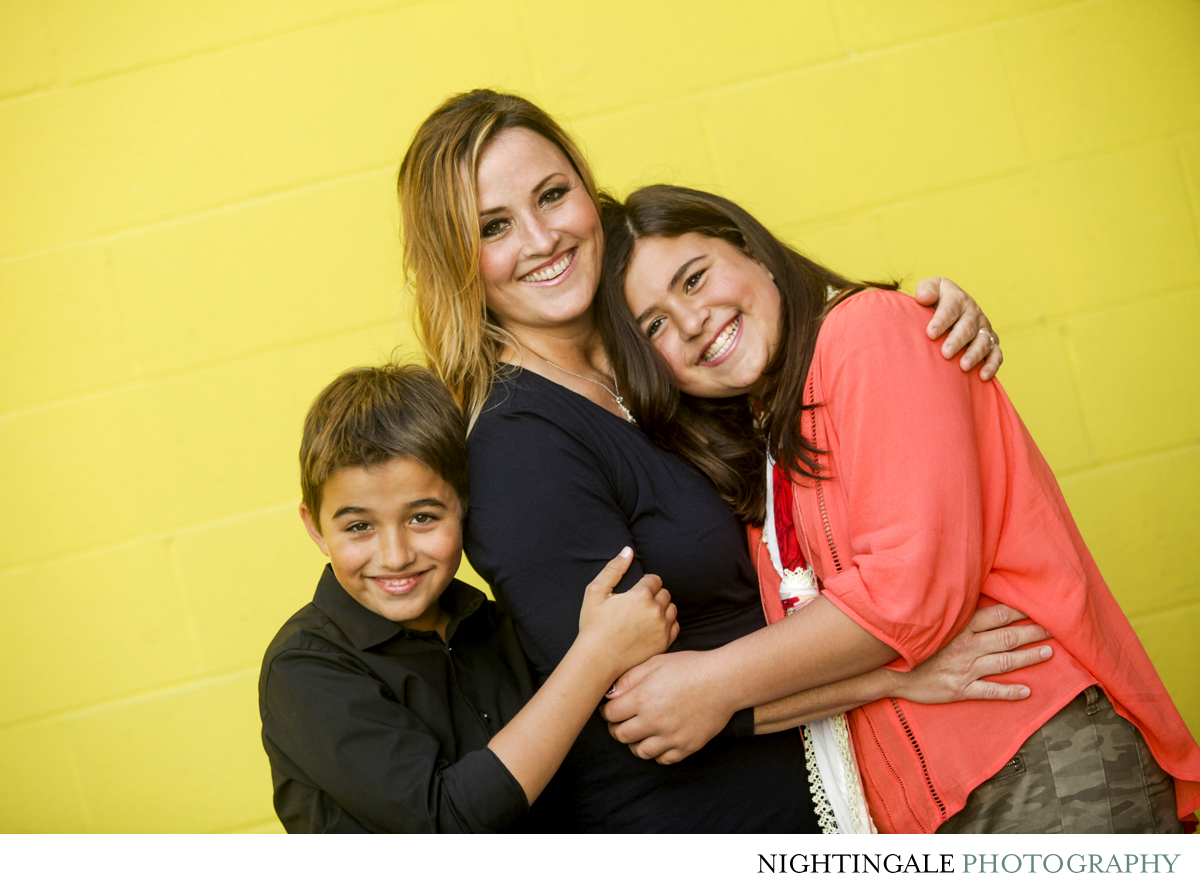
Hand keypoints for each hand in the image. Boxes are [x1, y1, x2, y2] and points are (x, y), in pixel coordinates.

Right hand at [577, 548, 678, 678]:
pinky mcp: (664, 643)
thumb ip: (613, 569)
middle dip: (654, 595)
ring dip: (662, 608)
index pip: (654, 579)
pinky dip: (667, 624)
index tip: (634, 592)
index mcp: (641, 595)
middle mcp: (656, 611)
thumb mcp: (596, 592)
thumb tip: (628, 550)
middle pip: (665, 593)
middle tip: (637, 605)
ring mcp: (662, 628)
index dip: (644, 584)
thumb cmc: (594, 625)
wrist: (598, 659)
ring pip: (671, 609)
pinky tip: (652, 627)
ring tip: (645, 615)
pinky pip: (675, 626)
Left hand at [600, 650, 731, 764]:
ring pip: (640, 752)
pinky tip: (659, 740)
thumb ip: (629, 678)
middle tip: (621, 722)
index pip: (611, 714)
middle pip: (621, 735)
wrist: (724, 681)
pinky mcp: (687, 746)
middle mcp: (654, 721)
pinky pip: (663, 759)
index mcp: (643, 698)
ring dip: (635, 743)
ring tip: (639, 733)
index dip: (608, 711)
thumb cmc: (690, 667)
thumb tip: (610, 694)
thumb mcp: (656, 663)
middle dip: (616, 728)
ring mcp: (671, 737)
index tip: (611, 708)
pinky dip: (657, 753)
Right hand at [890, 603, 1051, 703]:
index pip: (997, 616)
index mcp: (960, 628)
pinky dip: (1010, 692)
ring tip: (1048, 653)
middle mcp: (966, 647)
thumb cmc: (911, 645)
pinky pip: (990, 691)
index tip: (1038, 608)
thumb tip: (975, 600)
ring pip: (1004, 662)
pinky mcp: (961, 689)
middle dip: (1032, 632)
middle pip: (1007, 637)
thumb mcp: (931, 624)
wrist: (890, 672)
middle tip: (1053, 629)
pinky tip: (1027, 692)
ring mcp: (965, 669)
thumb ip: (954, 616)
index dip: (1020, 612)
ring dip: (1029, 657)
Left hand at [915, 277, 1002, 380]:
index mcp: (958, 299)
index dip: (941, 321)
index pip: (951, 308)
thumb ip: (926, 289)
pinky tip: (983, 376)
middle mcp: (974, 313)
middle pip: (967, 327)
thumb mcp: (930, 289)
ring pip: (983, 341)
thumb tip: (923, 297)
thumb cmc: (936, 300)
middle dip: (957, 340)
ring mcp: (984, 328)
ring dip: (974, 354)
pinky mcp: (991, 342)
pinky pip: (996, 354)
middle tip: (946, 353)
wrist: (951, 309)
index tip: (930, 334)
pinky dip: (992, 365)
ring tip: (964, 366)